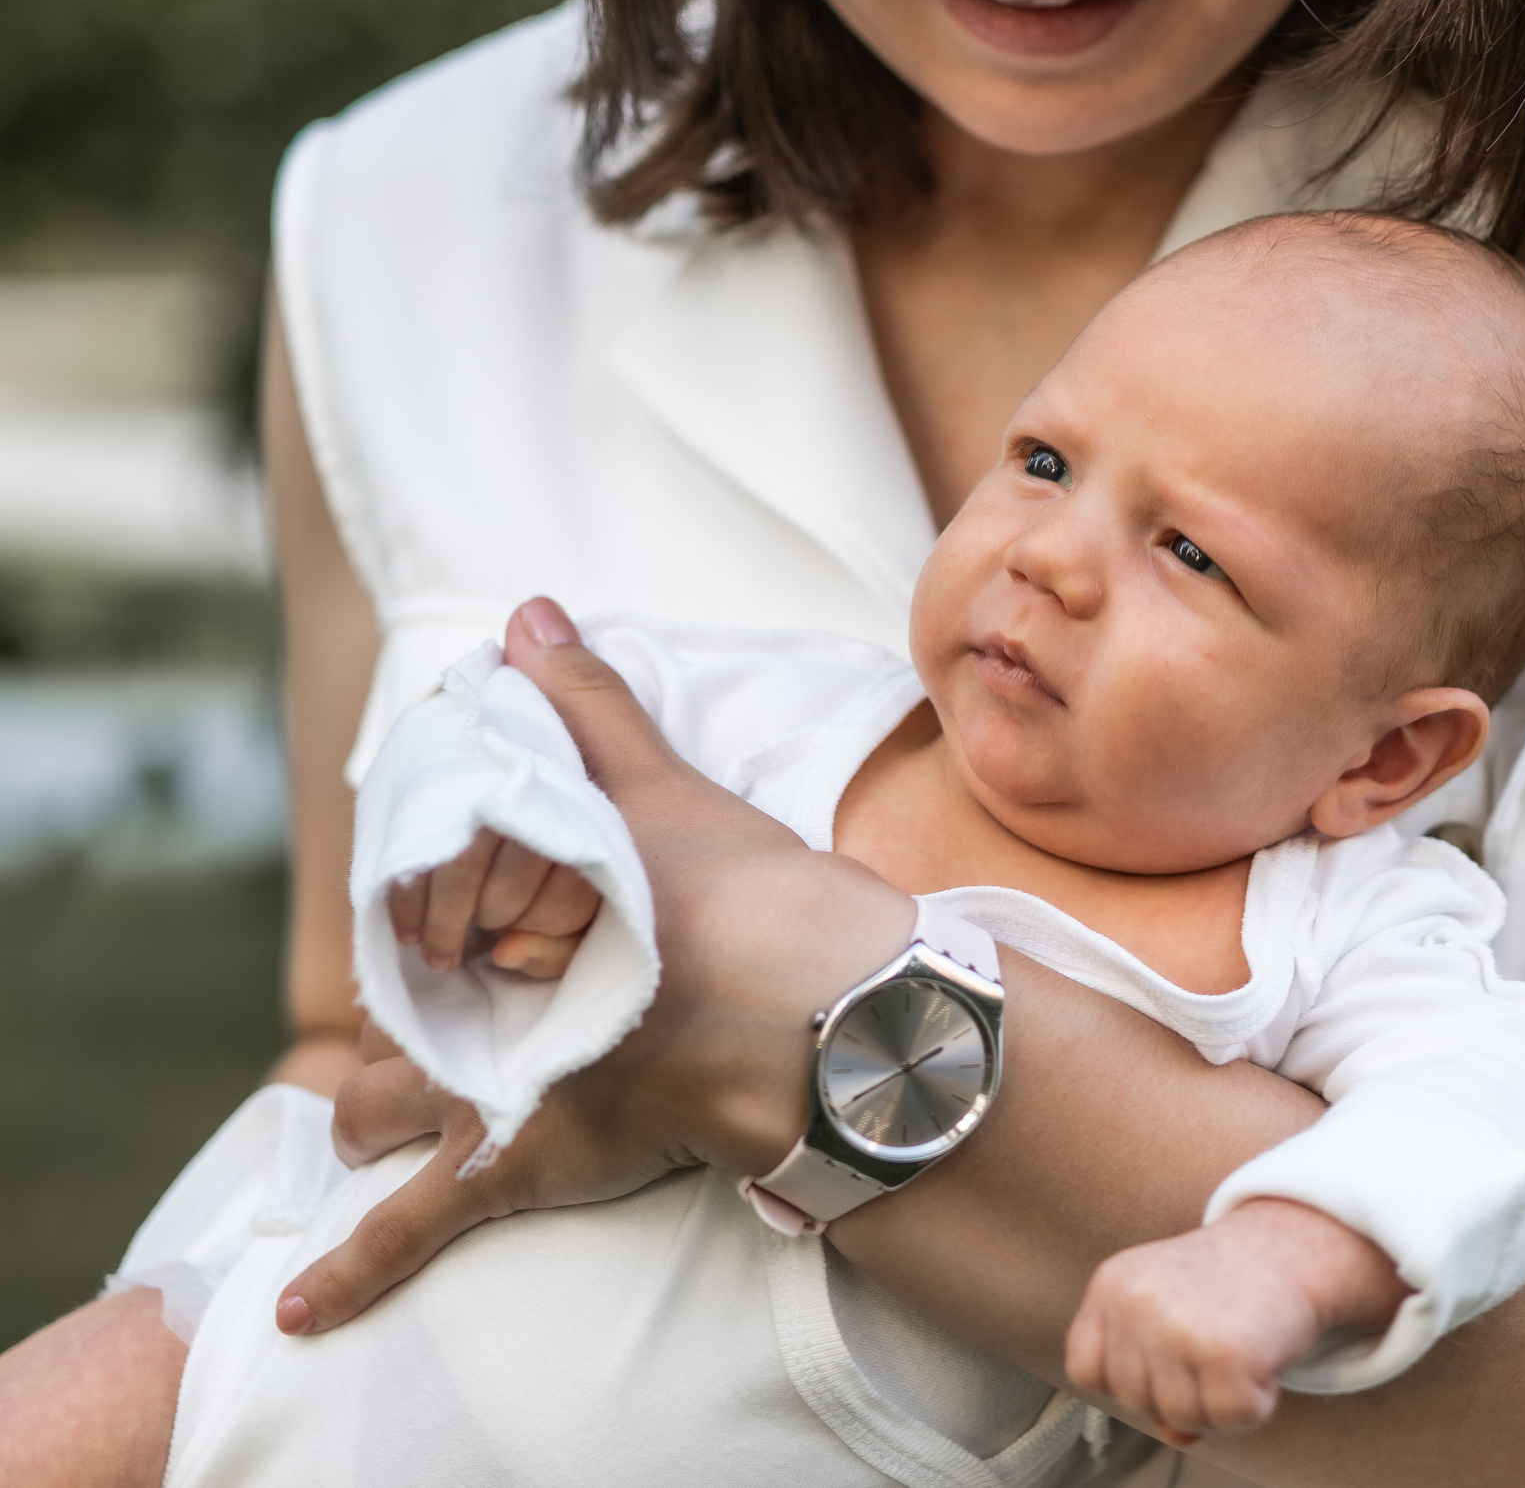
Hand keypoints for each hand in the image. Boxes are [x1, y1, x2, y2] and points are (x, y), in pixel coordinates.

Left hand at [275, 597, 918, 1335]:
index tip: (437, 911)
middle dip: (405, 1008)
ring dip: (378, 1107)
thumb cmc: (747, 901)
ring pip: (388, 1102)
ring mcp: (493, 1080)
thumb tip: (526, 613)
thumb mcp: (662, 791)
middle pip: (403, 999)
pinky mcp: (526, 1163)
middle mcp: (479, 991)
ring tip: (364, 1122)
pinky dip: (360, 1270)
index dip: (427, 910)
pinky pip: (420, 1227)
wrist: (818, 1020)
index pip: (420, 900)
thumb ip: (588, 706)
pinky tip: (306, 1312)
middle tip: (425, 1006)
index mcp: (505, 898)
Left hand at [1064, 1198, 1408, 1445]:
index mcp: (1113, 1285)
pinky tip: (1264, 1358)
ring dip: (1219, 1401)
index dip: (1129, 1379)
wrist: (1297, 1244)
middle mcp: (1136, 1302)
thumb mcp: (1175, 1317)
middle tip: (1216, 1345)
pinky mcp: (1225, 1352)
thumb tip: (1178, 1435)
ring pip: (1181, 1417)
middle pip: (1136, 1401)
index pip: (1086, 1370)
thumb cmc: (1231, 1287)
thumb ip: (1157, 1378)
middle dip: (1181, 1390)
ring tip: (1240, 1349)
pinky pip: (1230, 1418)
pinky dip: (1256, 1404)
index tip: (1168, 1354)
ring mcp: (1177, 1327)